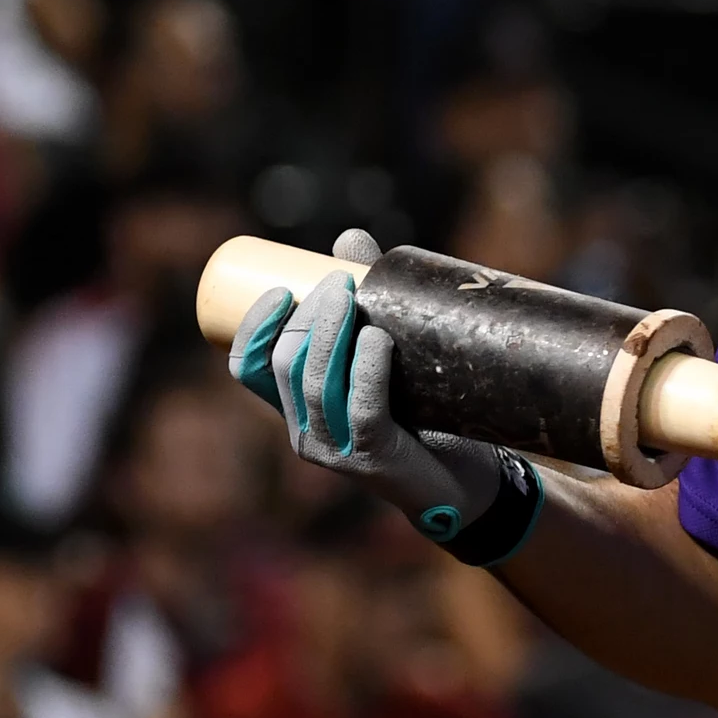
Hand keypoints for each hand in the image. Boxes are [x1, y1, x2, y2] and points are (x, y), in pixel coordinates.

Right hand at [228, 228, 503, 541]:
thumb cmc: (424, 414)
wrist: (468, 478)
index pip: (249, 367)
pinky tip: (376, 339)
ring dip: (330, 333)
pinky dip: (366, 368)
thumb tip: (349, 239)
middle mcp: (306, 431)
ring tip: (350, 295)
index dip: (253, 327)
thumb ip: (368, 302)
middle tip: (335, 281)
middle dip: (306, 317)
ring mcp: (336, 449)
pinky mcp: (372, 458)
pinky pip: (362, 407)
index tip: (278, 289)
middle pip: (285, 365)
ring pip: (317, 384)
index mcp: (297, 407)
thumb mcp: (389, 357)